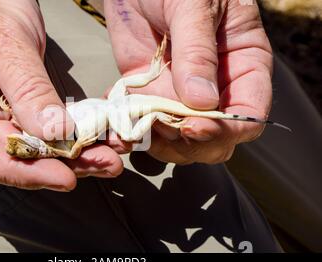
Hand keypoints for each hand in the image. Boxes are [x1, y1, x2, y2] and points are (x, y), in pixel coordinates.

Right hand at [0, 0, 122, 190]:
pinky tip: (102, 141)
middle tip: (105, 165)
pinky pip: (44, 133)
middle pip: (11, 158)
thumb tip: (55, 134)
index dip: (20, 172)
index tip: (63, 177)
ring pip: (32, 152)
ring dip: (73, 157)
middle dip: (60, 166)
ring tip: (111, 158)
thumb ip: (27, 87)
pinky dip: (73, 139)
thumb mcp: (5, 40)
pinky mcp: (16, 114)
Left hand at [104, 0, 272, 163]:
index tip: (194, 127)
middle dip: (189, 143)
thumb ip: (198, 51)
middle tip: (160, 125)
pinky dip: (131, 131)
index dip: (225, 130)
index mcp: (243, 65)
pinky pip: (145, 125)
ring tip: (135, 126)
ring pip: (179, 141)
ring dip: (157, 142)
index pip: (248, 115)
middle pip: (214, 139)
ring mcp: (180, 94)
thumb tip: (202, 101)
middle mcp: (215, 87)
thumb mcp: (193, 6)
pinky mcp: (149, 93)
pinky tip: (118, 122)